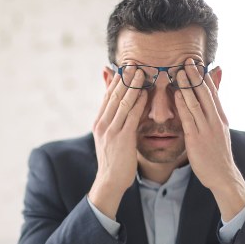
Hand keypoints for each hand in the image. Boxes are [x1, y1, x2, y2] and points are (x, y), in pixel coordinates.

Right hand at [88, 69, 147, 218]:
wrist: (110, 181)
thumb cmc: (114, 160)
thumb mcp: (109, 137)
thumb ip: (114, 120)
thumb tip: (119, 105)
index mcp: (99, 122)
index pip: (108, 95)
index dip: (117, 79)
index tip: (126, 66)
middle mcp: (102, 123)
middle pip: (114, 95)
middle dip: (124, 78)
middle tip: (134, 62)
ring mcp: (111, 130)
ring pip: (122, 102)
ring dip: (133, 85)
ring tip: (141, 71)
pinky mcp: (122, 139)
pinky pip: (131, 116)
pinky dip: (138, 103)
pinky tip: (145, 93)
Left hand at [173, 60, 244, 219]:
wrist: (223, 175)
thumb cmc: (217, 154)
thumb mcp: (219, 130)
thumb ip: (213, 114)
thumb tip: (210, 103)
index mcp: (221, 117)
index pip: (212, 92)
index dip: (204, 77)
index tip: (196, 63)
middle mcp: (215, 120)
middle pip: (205, 93)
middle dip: (196, 76)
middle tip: (187, 60)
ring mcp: (207, 129)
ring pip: (196, 103)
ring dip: (187, 86)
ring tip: (179, 71)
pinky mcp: (197, 139)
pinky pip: (189, 118)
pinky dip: (182, 104)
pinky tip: (176, 94)